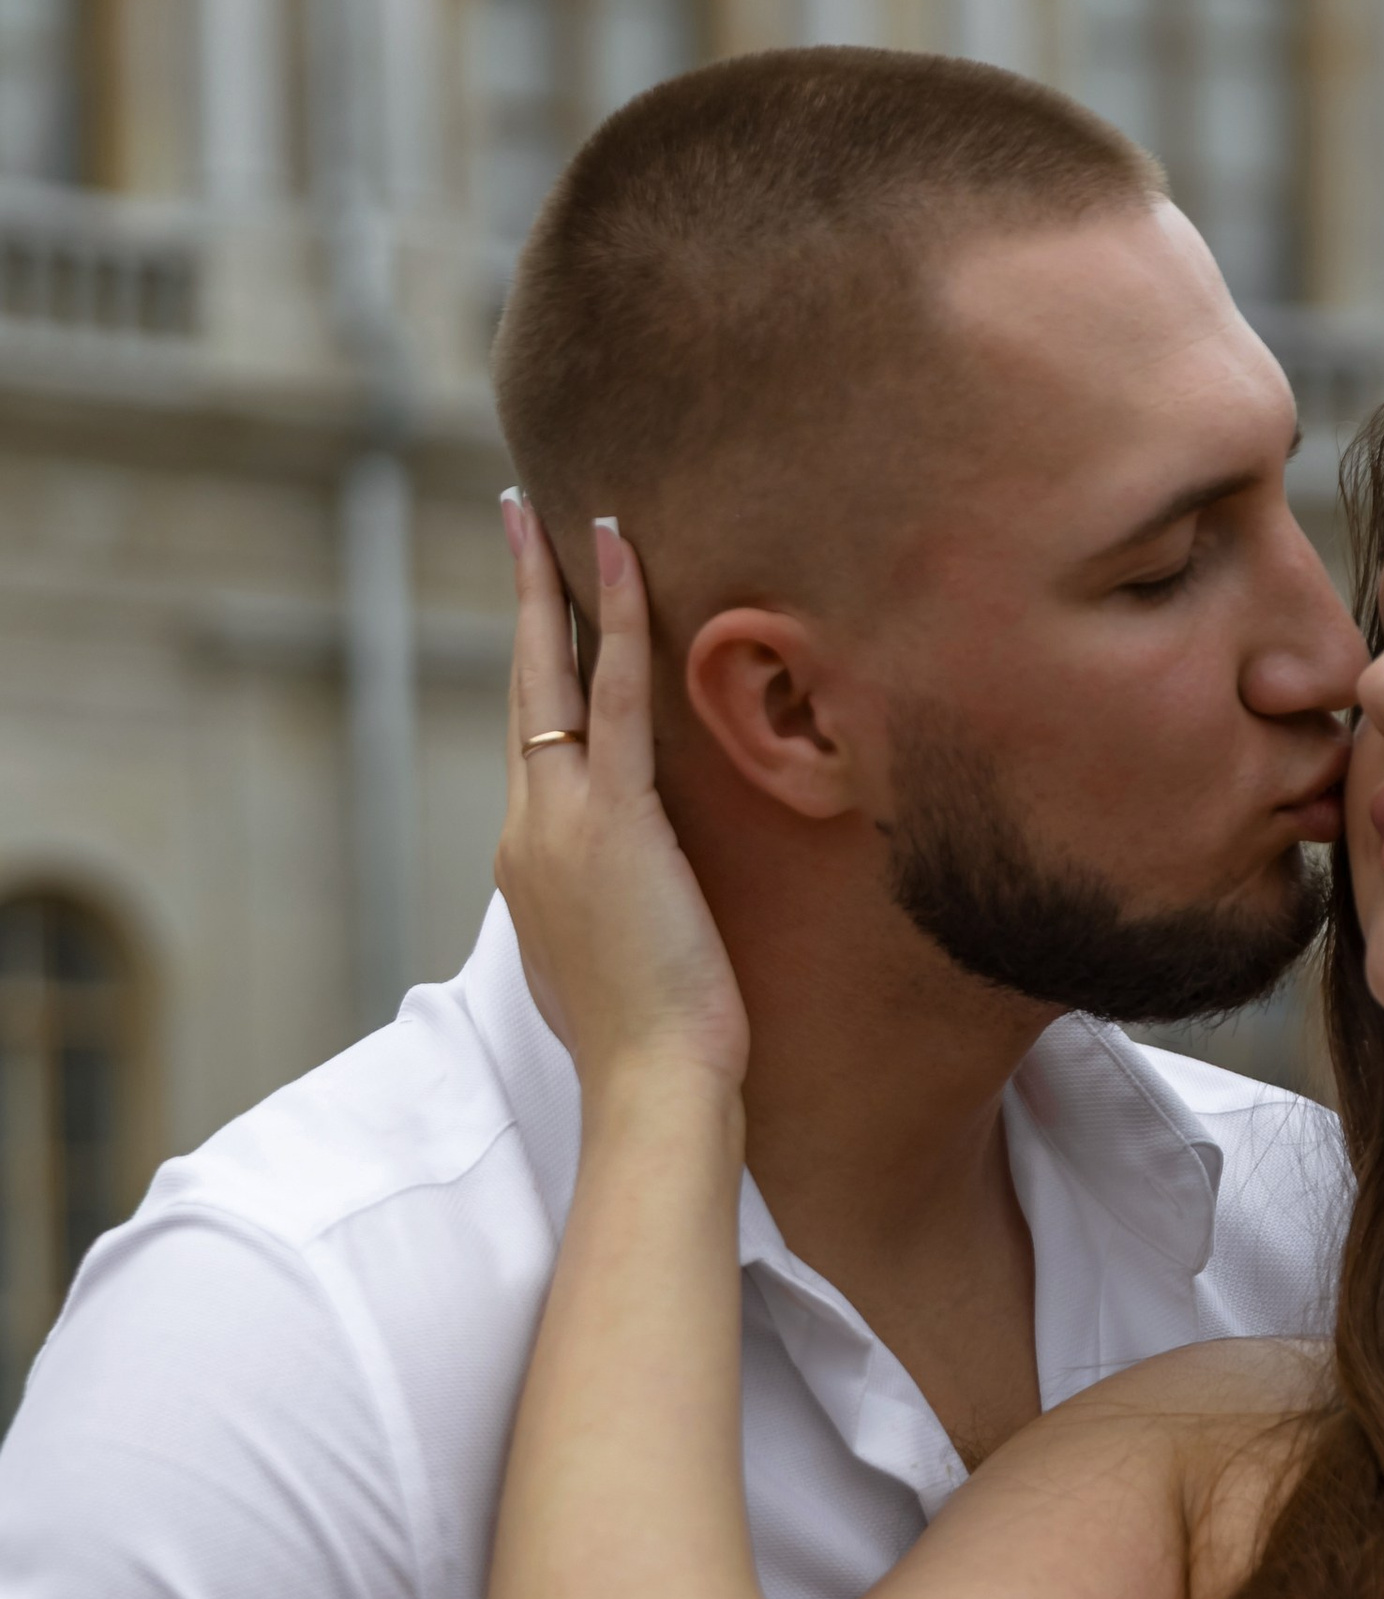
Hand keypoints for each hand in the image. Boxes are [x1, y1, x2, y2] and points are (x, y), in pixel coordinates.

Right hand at [497, 496, 747, 1095]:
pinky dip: (613, 616)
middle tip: (515, 520)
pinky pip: (612, 693)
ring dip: (551, 586)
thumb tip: (631, 901)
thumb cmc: (652, 1051)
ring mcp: (560, 821)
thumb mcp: (618, 968)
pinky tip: (616, 549)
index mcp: (530, 866)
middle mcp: (528, 831)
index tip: (533, 622)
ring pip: (550, 677)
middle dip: (520, 602)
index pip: (532, 747)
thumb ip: (610, 915)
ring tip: (554, 510)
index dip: (533, 675)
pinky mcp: (612, 819)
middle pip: (521, 692)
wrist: (654, 1089)